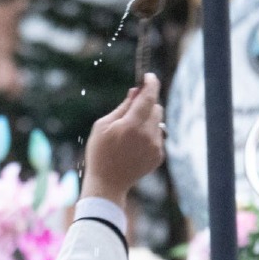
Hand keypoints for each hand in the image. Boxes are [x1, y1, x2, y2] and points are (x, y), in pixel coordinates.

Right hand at [79, 73, 164, 208]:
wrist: (107, 183)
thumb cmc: (99, 153)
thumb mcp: (102, 126)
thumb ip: (122, 107)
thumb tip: (135, 92)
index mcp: (132, 125)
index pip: (148, 97)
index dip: (151, 84)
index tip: (149, 76)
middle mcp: (147, 135)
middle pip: (156, 108)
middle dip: (146, 104)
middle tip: (131, 109)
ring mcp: (155, 146)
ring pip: (158, 123)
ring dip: (147, 121)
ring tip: (129, 134)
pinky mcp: (159, 156)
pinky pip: (158, 137)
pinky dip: (148, 135)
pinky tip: (133, 146)